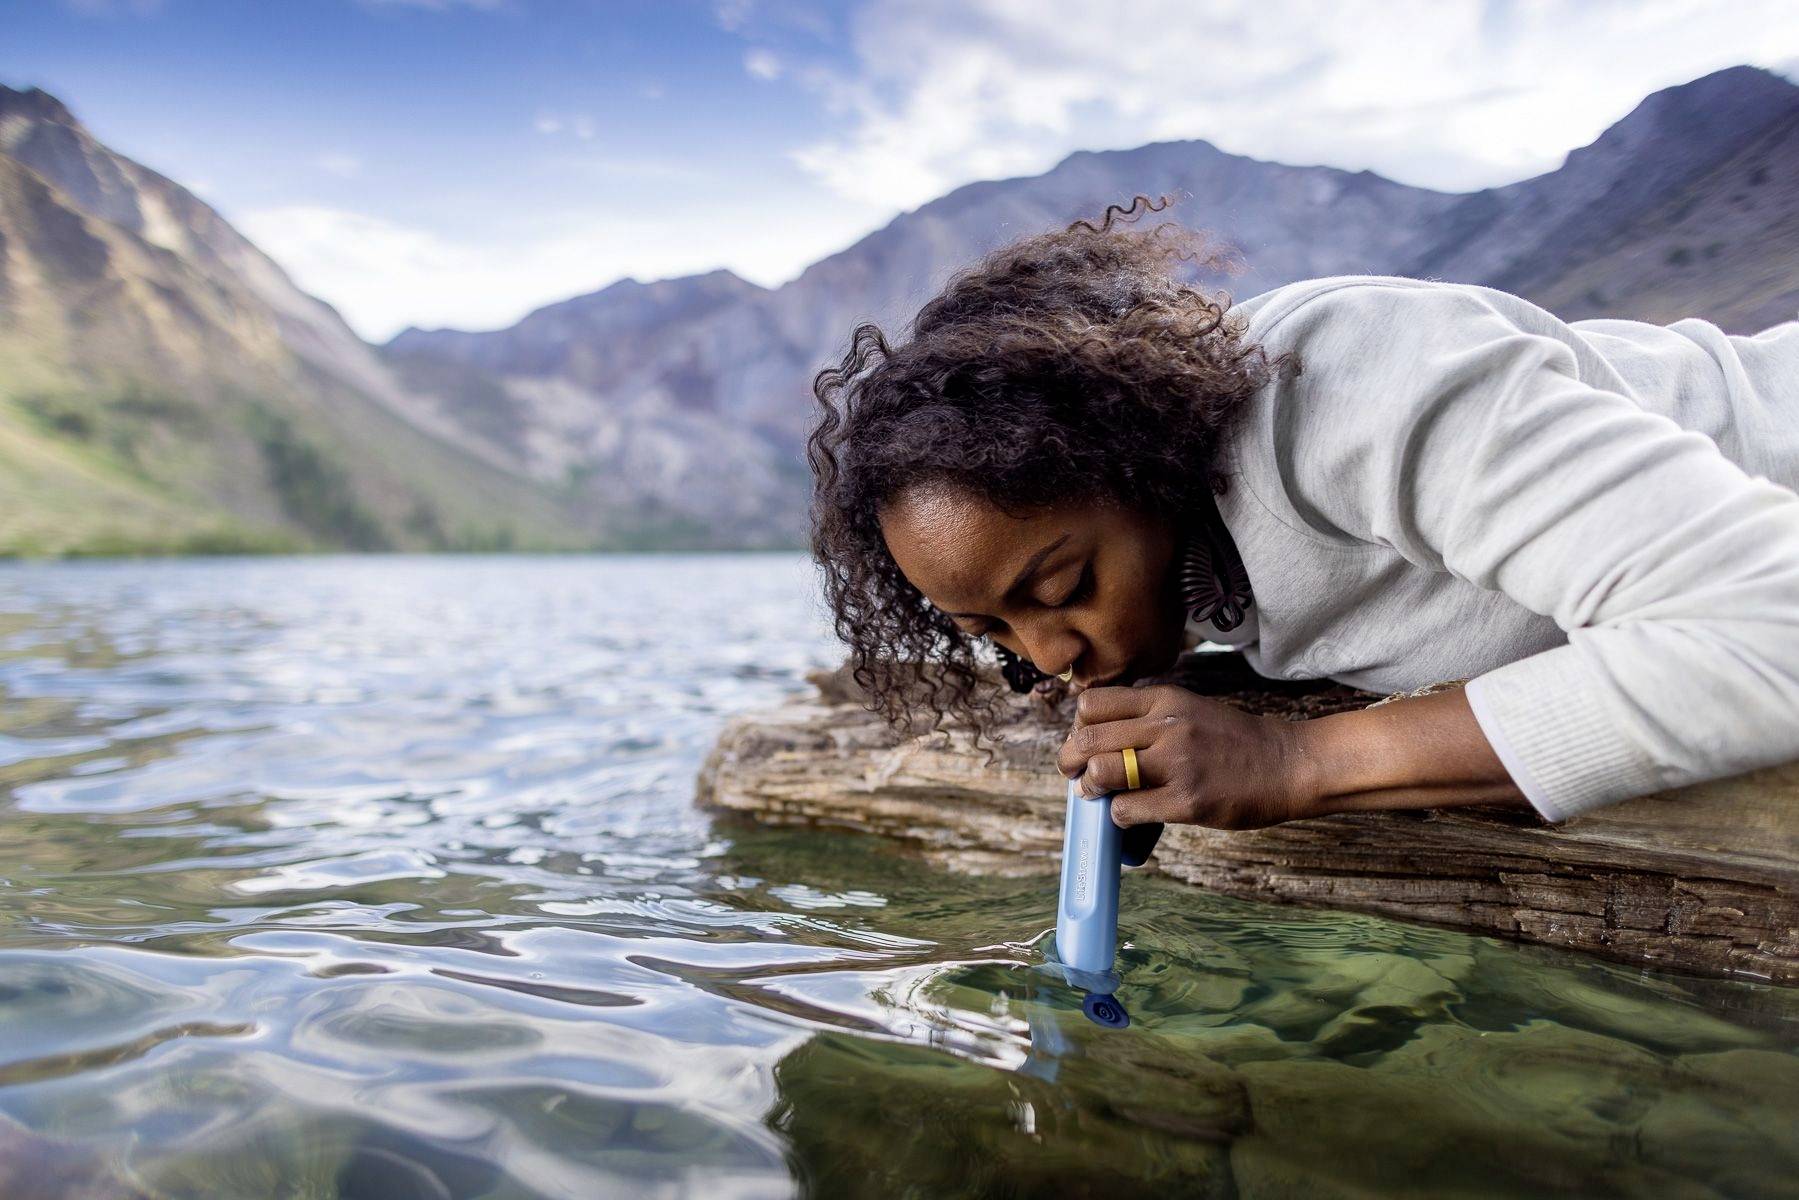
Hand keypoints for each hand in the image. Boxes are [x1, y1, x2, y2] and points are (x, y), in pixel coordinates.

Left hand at [1056, 684, 1314, 829]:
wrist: (1286, 763)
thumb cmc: (1234, 740)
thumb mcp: (1189, 709)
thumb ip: (1147, 716)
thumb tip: (1096, 736)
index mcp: (1164, 700)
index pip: (1092, 704)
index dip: (1078, 726)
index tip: (1085, 741)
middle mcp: (1167, 727)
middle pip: (1087, 739)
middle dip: (1069, 760)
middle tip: (1074, 773)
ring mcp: (1177, 764)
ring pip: (1101, 772)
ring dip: (1090, 787)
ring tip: (1099, 794)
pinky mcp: (1187, 801)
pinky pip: (1127, 810)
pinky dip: (1118, 816)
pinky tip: (1131, 814)